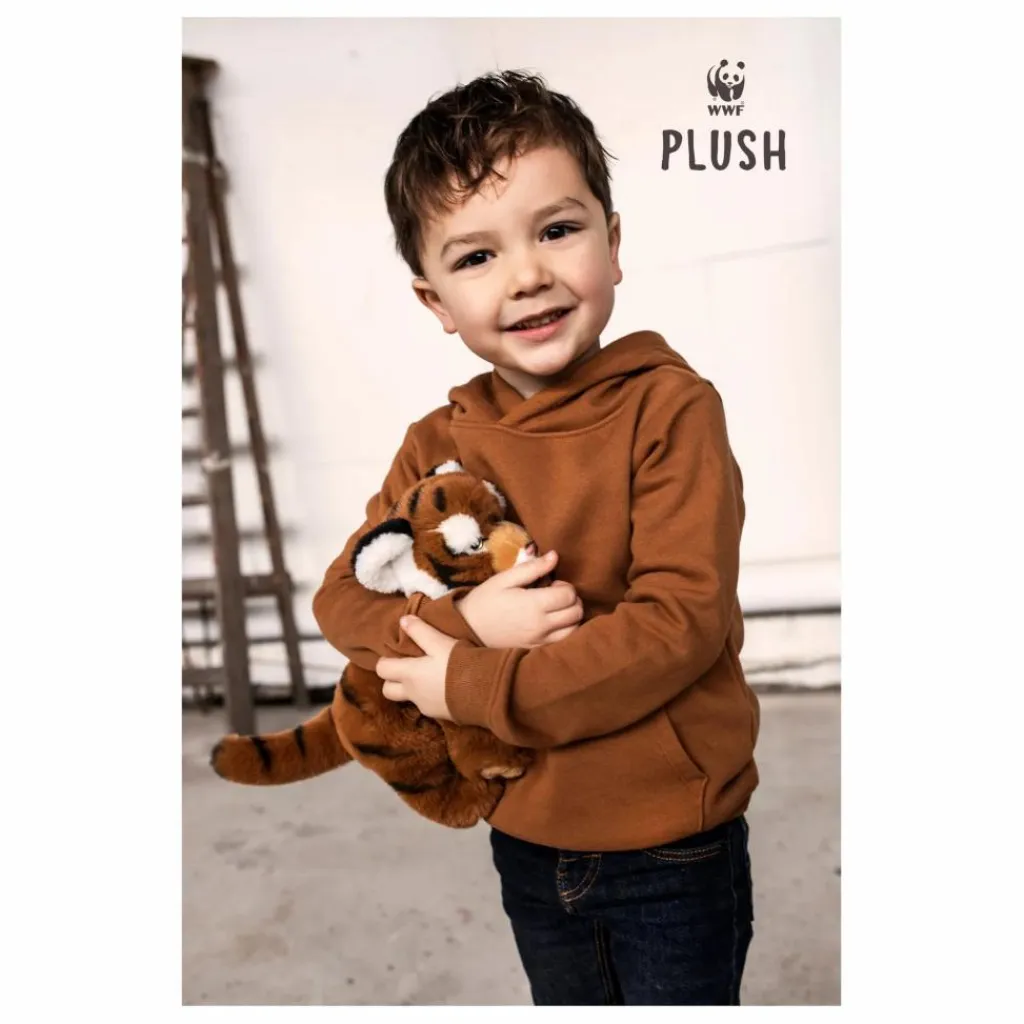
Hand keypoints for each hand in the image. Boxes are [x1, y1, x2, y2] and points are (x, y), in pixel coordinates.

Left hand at [376, 616, 456, 720]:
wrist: (485, 692)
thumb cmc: (459, 664)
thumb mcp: (439, 642)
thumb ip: (419, 631)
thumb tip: (403, 620)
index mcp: (409, 674)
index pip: (382, 669)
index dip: (385, 660)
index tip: (395, 653)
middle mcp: (413, 694)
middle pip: (388, 691)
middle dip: (392, 680)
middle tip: (406, 667)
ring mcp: (427, 707)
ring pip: (409, 699)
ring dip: (413, 689)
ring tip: (429, 675)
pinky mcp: (442, 715)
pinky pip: (428, 705)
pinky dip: (431, 696)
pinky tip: (446, 686)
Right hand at [455, 550, 584, 648]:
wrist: (468, 629)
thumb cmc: (485, 601)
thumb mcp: (504, 579)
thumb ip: (532, 567)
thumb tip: (555, 556)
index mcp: (534, 605)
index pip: (569, 595)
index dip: (566, 586)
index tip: (552, 584)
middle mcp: (541, 625)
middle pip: (576, 612)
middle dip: (571, 600)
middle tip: (554, 595)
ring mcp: (540, 641)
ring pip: (574, 629)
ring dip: (571, 616)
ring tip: (555, 609)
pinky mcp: (537, 650)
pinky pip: (563, 642)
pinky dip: (565, 630)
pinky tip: (552, 622)